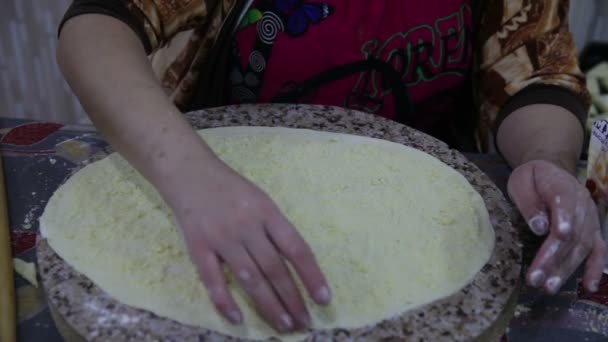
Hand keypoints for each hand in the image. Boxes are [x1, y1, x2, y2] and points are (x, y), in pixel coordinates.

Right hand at [170, 158, 330, 331]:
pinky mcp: (198, 246)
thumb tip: (298, 263)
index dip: (311, 275)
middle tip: (305, 323)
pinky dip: (224, 300)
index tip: (323, 299)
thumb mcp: (261, 199)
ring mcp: (222, 238)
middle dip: (292, 299)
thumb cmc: (230, 188)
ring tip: (283, 325)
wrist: (189, 172)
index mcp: (267, 212)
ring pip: (249, 278)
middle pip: (274, 268)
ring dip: (268, 304)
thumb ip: (276, 228)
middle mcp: (247, 226)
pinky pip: (212, 279)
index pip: (296, 249)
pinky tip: (238, 319)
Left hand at [508, 160, 606, 293]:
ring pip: (582, 246)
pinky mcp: (593, 231)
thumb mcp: (522, 182)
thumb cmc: (532, 178)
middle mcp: (582, 204)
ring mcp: (591, 219)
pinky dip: (595, 268)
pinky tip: (588, 286)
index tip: (558, 236)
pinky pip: (598, 250)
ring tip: (549, 287)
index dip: (563, 220)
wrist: (551, 170)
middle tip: (536, 279)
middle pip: (571, 233)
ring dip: (566, 269)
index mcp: (563, 187)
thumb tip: (538, 227)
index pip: (564, 205)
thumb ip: (529, 202)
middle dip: (553, 258)